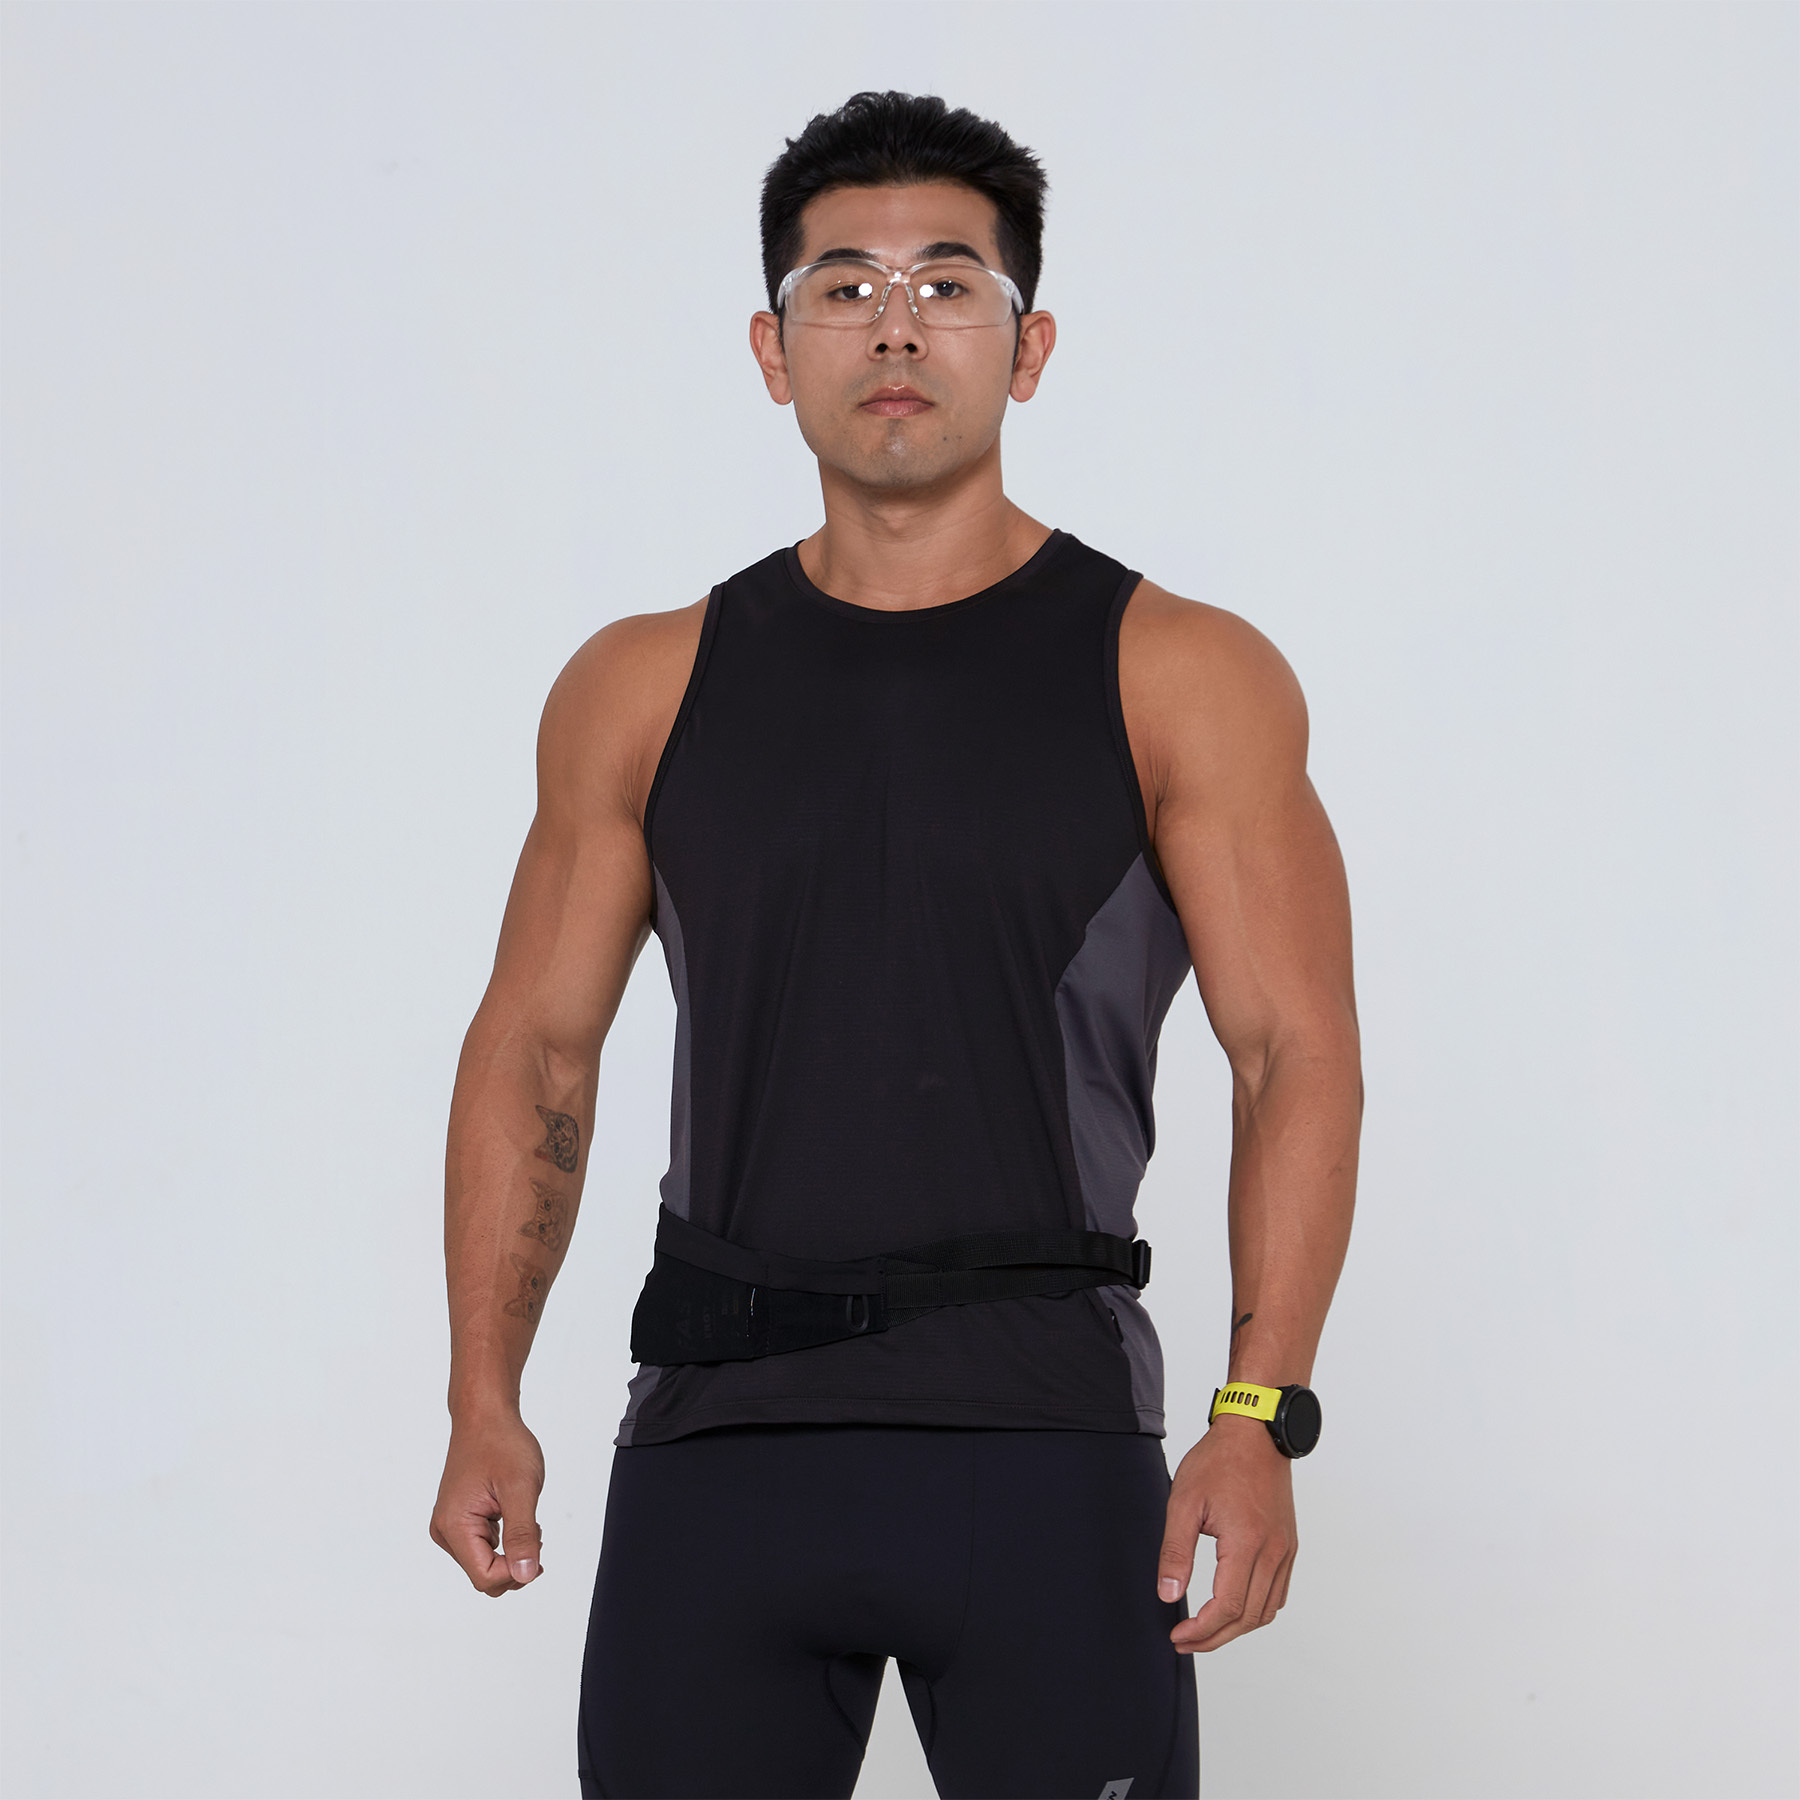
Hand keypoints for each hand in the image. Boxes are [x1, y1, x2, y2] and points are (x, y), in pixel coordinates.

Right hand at [430, 1408, 546, 1596]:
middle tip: (536, 1531)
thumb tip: (526, 1575)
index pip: (485, 1577)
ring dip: (511, 1550)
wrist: (484, 1416)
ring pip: (484, 1562)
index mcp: (455, 1526)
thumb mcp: (521, 1489)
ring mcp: (450, 1525)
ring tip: (525, 1515)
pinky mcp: (458, 1519)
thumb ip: (523, 1535)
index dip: (515, 1571)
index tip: (538, 1544)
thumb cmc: (501, 1444)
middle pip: (483, 1575)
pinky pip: (482, 1546)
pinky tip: (514, 1513)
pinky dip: (504, 1540)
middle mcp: (445, 1531)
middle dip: (514, 1563)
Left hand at [1158, 1414, 1296, 1652]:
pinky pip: (1278, 1594)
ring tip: (1205, 1629)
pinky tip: (1233, 1607)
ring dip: (1236, 1628)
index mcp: (1247, 1544)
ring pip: (1267, 1611)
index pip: (1227, 1608)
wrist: (1256, 1432)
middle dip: (1215, 1637)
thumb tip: (1168, 1596)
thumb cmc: (1218, 1461)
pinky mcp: (1289, 1545)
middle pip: (1248, 1618)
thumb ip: (1176, 1552)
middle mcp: (1273, 1553)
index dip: (1201, 1631)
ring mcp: (1285, 1550)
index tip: (1177, 1635)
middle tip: (1185, 1640)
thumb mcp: (1184, 1502)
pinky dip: (1256, 1610)